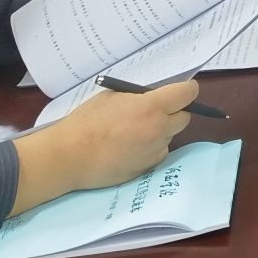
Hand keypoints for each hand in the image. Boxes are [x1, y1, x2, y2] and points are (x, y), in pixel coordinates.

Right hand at [11, 80, 197, 214]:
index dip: (185, 90)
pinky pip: (157, 153)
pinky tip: (129, 148)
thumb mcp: (114, 96)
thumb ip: (139, 96)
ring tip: (134, 131)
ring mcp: (154, 151)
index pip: (188, 93)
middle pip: (184, 117)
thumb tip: (154, 96)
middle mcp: (159, 129)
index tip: (179, 90)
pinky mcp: (146, 168)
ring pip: (169, 136)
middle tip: (154, 111)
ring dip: (161, 131)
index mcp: (152, 107)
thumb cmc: (88, 121)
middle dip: (174, 111)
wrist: (69, 156)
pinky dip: (150, 148)